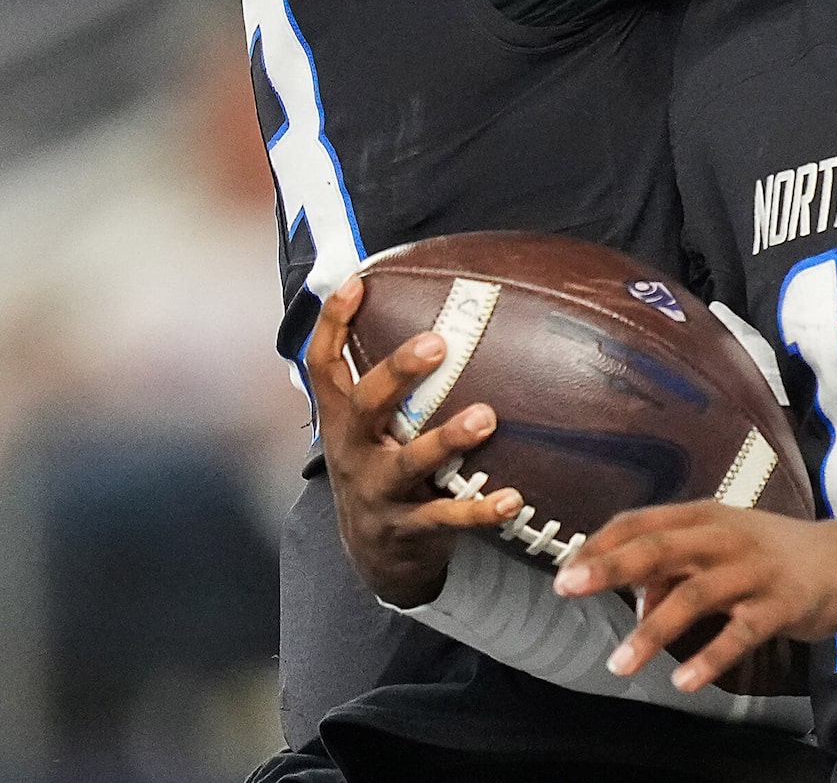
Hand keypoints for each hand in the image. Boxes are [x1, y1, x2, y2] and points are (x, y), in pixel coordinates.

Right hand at [304, 275, 522, 607]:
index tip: (357, 283)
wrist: (373, 554)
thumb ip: (392, 382)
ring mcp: (378, 491)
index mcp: (342, 420)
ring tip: (485, 417)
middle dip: (399, 372)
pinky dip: (480, 510)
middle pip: (366, 405)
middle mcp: (354, 451)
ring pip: (409, 463)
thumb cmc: (382, 468)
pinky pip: (445, 518)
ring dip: (447, 439)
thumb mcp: (370, 427)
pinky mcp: (407, 528)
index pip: (324, 364)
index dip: (334, 323)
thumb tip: (437, 312)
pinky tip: (512, 499)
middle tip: (439, 342)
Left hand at [554, 504, 836, 691]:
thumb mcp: (724, 545)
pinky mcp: (780, 605)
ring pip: (693, 596)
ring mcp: (753, 570)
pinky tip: (685, 681)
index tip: (566, 565)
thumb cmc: (775, 552)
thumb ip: (678, 567)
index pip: (642, 521)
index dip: (602, 542)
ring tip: (620, 664)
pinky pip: (739, 634)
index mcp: (706, 516)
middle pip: (659, 548)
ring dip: (651, 631)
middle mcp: (725, 537)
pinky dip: (709, 658)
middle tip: (569, 587)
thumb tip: (637, 601)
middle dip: (610, 567)